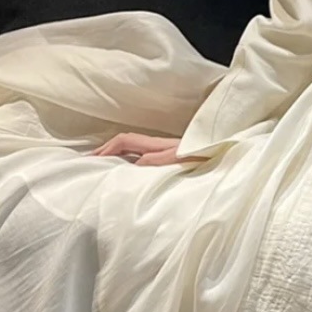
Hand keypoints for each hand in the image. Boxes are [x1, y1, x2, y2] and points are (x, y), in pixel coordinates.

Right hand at [89, 132, 208, 166]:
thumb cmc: (201, 158)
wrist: (220, 156)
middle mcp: (157, 144)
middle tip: (91, 161)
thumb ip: (155, 161)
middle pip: (125, 142)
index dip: (106, 149)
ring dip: (116, 153)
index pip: (124, 141)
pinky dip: (128, 159)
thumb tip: (133, 162)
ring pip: (132, 148)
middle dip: (106, 149)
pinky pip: (141, 155)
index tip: (93, 160)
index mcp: (155, 144)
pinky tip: (127, 170)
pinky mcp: (169, 158)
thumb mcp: (177, 161)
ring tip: (103, 165)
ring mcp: (162, 150)